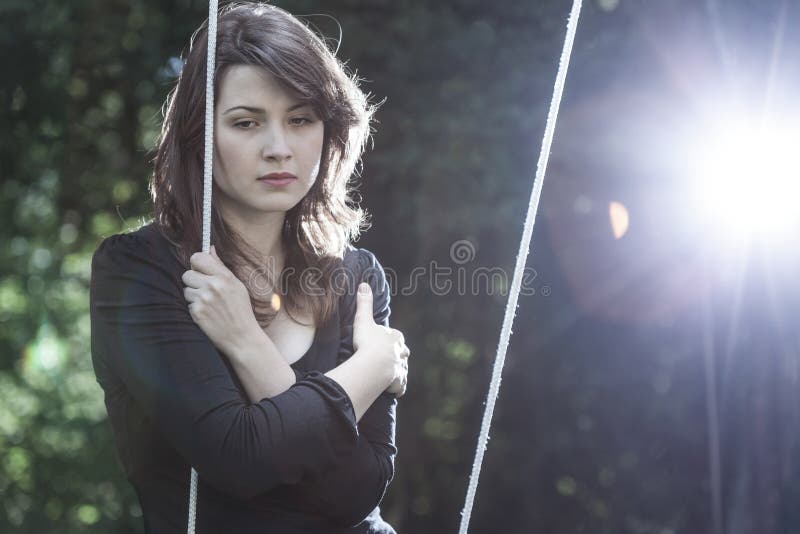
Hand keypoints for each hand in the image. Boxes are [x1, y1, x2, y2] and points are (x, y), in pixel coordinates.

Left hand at [181, 245, 259, 354]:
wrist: (242, 337)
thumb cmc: (241, 311)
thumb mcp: (237, 286)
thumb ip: (221, 267)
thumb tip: (210, 249)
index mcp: (224, 277)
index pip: (198, 258)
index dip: (196, 264)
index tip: (200, 270)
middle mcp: (213, 286)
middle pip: (187, 274)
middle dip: (193, 282)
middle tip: (205, 292)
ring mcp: (204, 299)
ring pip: (185, 290)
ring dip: (193, 297)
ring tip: (208, 305)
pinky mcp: (197, 313)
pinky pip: (187, 304)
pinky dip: (195, 309)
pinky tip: (207, 315)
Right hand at [352, 283, 409, 397]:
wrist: (374, 364)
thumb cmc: (368, 342)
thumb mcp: (363, 319)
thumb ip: (364, 303)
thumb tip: (364, 284)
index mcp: (395, 337)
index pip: (396, 337)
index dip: (391, 339)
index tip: (384, 342)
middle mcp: (401, 352)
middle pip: (403, 352)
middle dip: (398, 355)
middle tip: (388, 358)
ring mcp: (401, 367)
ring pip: (403, 369)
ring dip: (398, 372)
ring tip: (390, 376)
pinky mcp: (398, 381)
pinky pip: (400, 386)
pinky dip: (397, 388)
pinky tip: (393, 390)